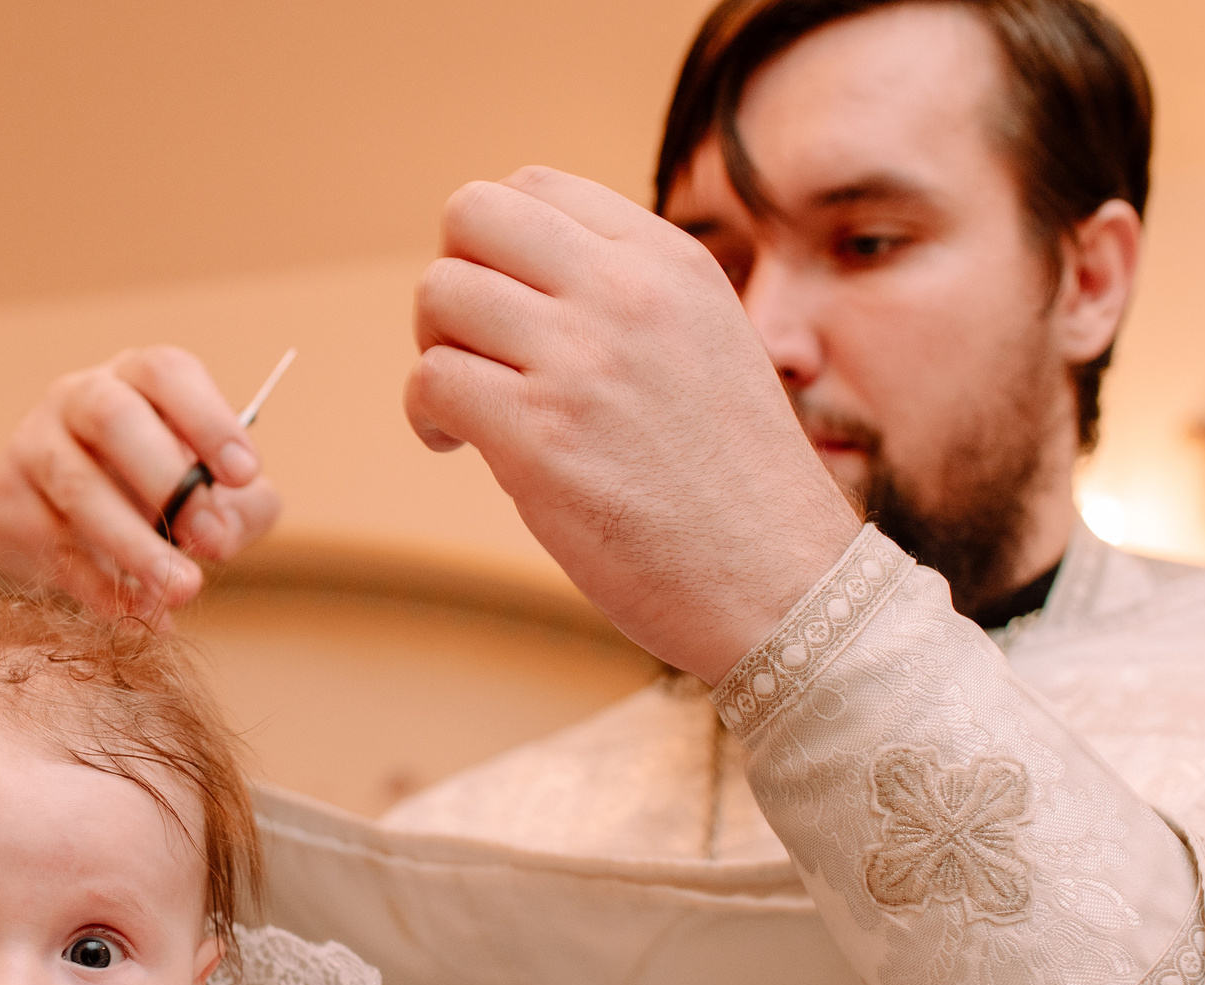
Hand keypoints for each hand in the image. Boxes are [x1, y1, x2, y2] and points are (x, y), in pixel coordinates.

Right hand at [0, 348, 282, 623]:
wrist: (50, 529)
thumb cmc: (146, 498)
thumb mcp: (208, 498)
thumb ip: (238, 512)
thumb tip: (219, 534)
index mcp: (136, 380)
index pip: (166, 372)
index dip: (209, 420)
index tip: (244, 475)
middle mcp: (77, 398)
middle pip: (113, 416)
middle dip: (168, 482)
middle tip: (211, 543)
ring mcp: (31, 446)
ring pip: (78, 487)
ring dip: (136, 547)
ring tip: (181, 591)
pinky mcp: (3, 502)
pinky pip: (52, 546)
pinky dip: (103, 588)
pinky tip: (143, 613)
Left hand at [406, 167, 860, 681]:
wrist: (779, 579)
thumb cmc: (732, 482)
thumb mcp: (701, 344)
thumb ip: (624, 302)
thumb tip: (518, 287)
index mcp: (669, 261)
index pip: (536, 186)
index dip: (497, 245)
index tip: (510, 310)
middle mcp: (624, 293)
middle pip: (472, 214)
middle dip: (453, 277)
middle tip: (473, 347)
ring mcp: (580, 362)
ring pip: (439, 292)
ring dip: (434, 349)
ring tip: (466, 407)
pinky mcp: (539, 437)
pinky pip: (432, 379)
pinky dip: (426, 414)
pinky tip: (456, 444)